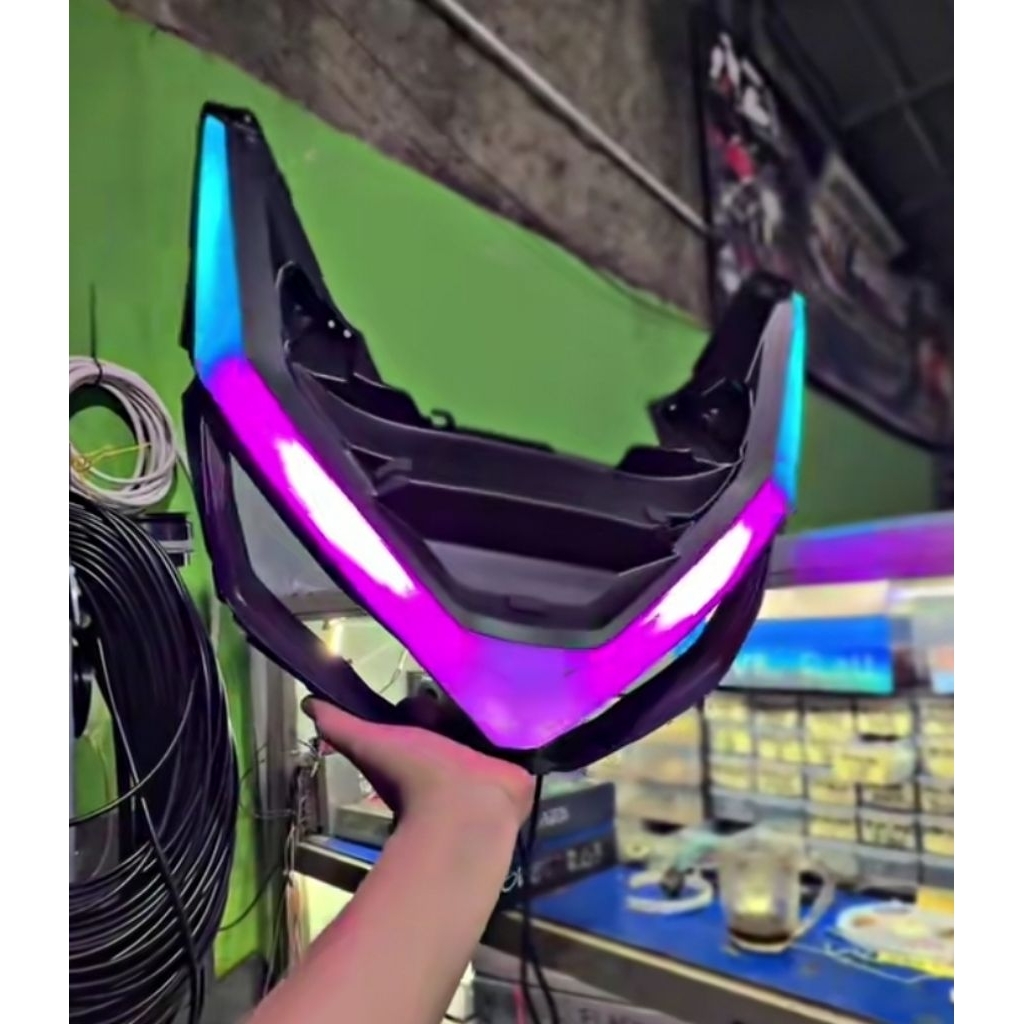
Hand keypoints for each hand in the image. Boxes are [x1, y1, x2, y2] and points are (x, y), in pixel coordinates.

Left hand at [303, 698, 534, 832]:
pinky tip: (531, 705)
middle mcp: (453, 756)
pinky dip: (525, 727)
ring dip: (495, 712)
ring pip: (491, 728)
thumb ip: (340, 726)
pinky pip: (522, 740)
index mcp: (421, 750)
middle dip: (463, 704)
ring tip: (505, 686)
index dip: (426, 705)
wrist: (463, 808)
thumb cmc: (414, 776)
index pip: (427, 715)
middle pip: (460, 718)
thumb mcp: (370, 743)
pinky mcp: (517, 769)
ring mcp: (487, 765)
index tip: (429, 692)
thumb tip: (308, 702)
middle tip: (471, 683)